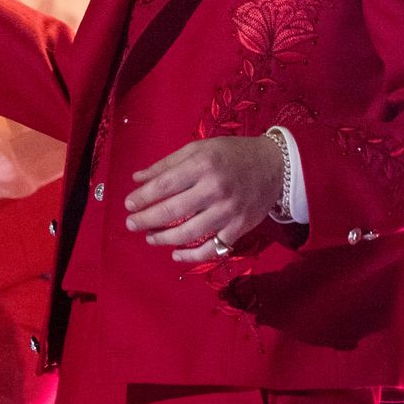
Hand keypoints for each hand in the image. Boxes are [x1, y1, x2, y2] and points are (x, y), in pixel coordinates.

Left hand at [124, 136, 284, 264]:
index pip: (164, 185)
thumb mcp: (199, 148)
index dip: (143, 198)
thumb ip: (167, 163)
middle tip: (131, 224)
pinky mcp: (239, 228)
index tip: (128, 205)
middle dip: (146, 220)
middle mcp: (215, 188)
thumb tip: (137, 178)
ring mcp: (228, 211)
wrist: (275, 165)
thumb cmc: (231, 154)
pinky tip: (176, 255)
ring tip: (149, 237)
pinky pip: (212, 249)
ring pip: (188, 233)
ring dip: (163, 239)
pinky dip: (192, 256)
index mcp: (202, 164)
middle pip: (172, 211)